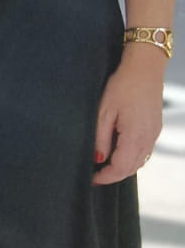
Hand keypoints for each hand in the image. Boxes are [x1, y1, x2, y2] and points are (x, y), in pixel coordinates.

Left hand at [93, 46, 165, 184]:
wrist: (145, 67)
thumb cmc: (124, 85)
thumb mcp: (104, 111)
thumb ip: (100, 138)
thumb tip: (97, 159)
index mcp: (135, 136)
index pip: (120, 168)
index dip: (105, 177)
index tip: (92, 179)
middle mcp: (148, 138)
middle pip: (131, 168)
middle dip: (113, 176)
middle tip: (96, 176)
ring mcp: (154, 134)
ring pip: (140, 162)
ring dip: (123, 168)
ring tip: (105, 166)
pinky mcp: (155, 128)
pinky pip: (145, 151)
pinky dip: (132, 158)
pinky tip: (119, 152)